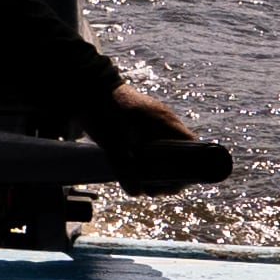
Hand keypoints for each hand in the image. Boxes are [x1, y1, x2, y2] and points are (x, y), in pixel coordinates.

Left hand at [85, 84, 224, 192]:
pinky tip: (133, 169)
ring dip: (157, 169)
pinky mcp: (143, 125)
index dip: (188, 170)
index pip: (193, 149)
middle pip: (181, 155)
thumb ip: (124, 167)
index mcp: (167, 123)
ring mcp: (156, 123)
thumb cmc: (102, 110)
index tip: (171, 184)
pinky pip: (154, 147)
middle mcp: (166, 123)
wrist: (86, 88)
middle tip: (152, 189)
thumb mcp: (112, 141)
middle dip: (169, 175)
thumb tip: (136, 191)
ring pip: (166, 152)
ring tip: (141, 183)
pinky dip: (147, 160)